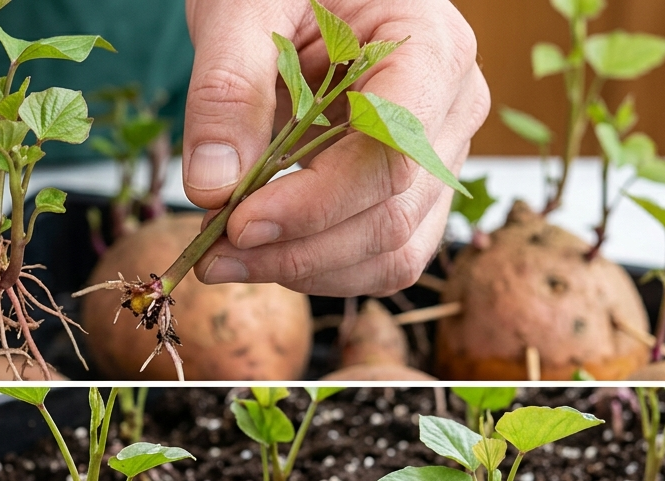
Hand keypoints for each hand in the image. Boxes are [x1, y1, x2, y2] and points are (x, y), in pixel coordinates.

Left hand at [182, 0, 489, 296]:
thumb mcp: (242, 8)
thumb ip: (227, 88)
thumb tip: (212, 187)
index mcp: (432, 48)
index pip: (392, 152)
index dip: (315, 203)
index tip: (239, 223)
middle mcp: (451, 108)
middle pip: (392, 215)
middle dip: (297, 250)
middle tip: (213, 254)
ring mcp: (437, 155)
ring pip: (393, 251)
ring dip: (305, 270)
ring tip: (224, 258)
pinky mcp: (408, 188)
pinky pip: (381, 254)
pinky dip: (318, 268)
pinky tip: (260, 254)